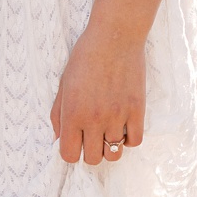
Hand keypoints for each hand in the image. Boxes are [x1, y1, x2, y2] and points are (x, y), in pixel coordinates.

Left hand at [50, 23, 145, 166]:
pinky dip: (128, 139)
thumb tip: (58, 140)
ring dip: (110, 146)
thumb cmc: (85, 58)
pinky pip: (135, 141)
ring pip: (114, 154)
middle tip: (92, 137)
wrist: (115, 37)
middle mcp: (94, 120)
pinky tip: (123, 127)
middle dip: (90, 152)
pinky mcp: (137, 110)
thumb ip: (58, 116)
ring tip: (108, 132)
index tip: (75, 142)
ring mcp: (117, 116)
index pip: (69, 155)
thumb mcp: (63, 86)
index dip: (71, 152)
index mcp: (72, 114)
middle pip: (93, 159)